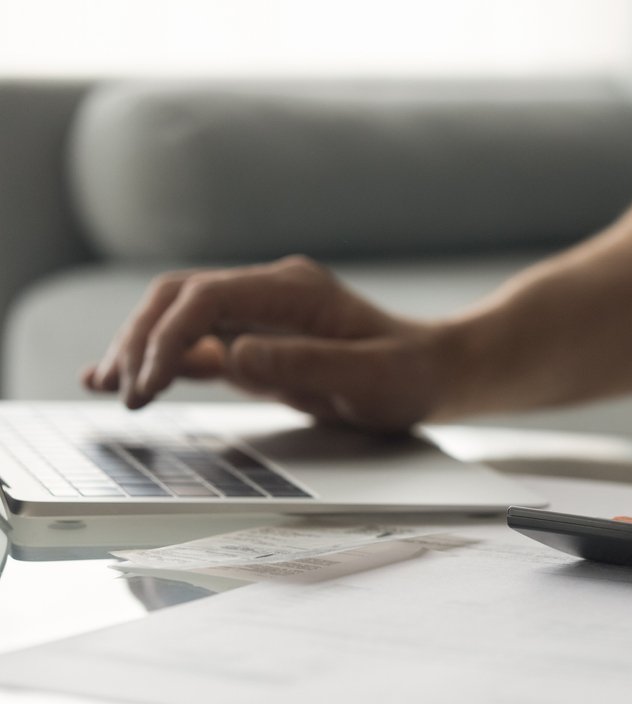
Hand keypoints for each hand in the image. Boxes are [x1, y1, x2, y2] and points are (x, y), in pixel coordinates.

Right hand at [83, 255, 442, 431]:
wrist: (433, 372)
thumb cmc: (409, 374)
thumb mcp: (368, 378)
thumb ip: (305, 364)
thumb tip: (234, 356)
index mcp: (294, 291)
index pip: (208, 298)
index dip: (169, 337)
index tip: (152, 384)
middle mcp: (269, 292)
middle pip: (178, 297)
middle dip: (141, 341)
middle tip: (125, 394)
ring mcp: (259, 314)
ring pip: (176, 317)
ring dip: (139, 349)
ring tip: (107, 388)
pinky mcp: (255, 340)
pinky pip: (195, 343)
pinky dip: (159, 361)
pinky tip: (127, 380)